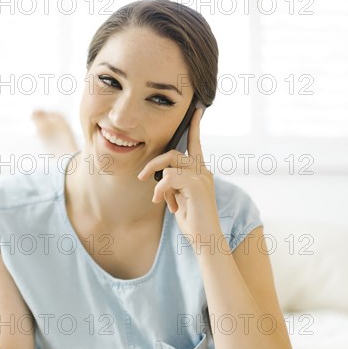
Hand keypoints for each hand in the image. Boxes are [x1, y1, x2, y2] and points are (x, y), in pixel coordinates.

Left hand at [137, 108, 220, 239]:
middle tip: (142, 177)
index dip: (194, 126)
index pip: (196, 144)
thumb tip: (161, 177)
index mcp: (200, 172)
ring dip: (157, 178)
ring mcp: (201, 177)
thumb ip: (174, 184)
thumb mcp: (179, 198)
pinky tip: (161, 202)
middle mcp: (203, 171)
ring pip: (170, 161)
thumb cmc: (192, 221)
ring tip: (158, 197)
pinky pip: (169, 177)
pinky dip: (161, 190)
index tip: (196, 109)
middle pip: (174, 152)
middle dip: (154, 162)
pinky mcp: (196, 185)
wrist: (205, 239)